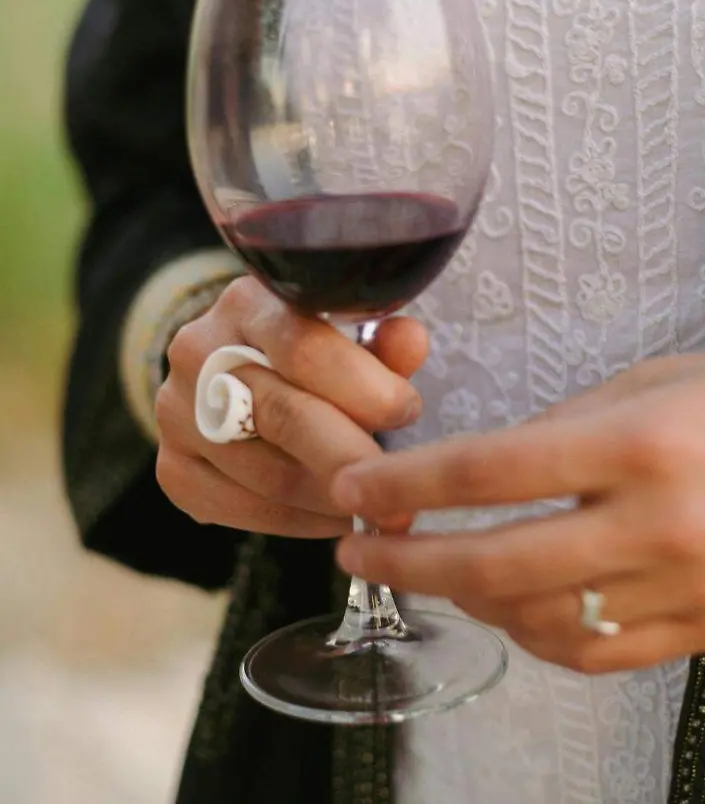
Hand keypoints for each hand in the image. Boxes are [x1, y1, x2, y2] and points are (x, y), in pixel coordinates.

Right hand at [154, 275, 427, 536]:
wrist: (237, 370)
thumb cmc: (316, 350)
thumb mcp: (350, 332)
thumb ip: (383, 341)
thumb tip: (411, 341)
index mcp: (251, 303)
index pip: (305, 349)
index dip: (364, 388)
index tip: (408, 412)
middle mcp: (199, 352)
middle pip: (283, 415)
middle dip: (351, 459)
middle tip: (400, 497)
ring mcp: (176, 413)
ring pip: (266, 473)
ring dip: (332, 500)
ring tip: (378, 507)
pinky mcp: (172, 468)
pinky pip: (241, 509)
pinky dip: (298, 522)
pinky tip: (335, 518)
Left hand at [328, 350, 704, 674]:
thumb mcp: (651, 383)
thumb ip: (559, 427)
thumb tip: (465, 473)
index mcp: (645, 443)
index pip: (490, 472)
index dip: (405, 484)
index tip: (354, 487)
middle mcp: (664, 523)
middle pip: (495, 560)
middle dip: (406, 558)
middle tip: (358, 548)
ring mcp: (689, 587)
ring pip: (536, 619)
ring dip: (467, 599)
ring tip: (439, 572)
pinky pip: (595, 654)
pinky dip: (535, 636)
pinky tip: (510, 608)